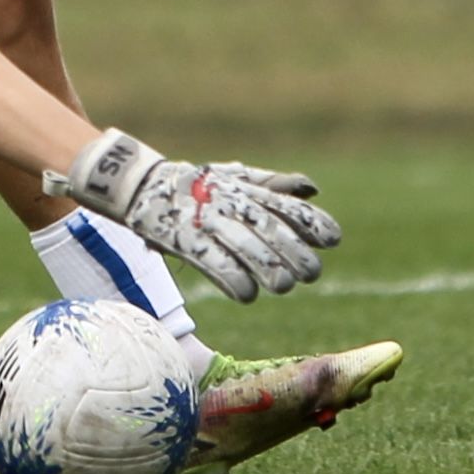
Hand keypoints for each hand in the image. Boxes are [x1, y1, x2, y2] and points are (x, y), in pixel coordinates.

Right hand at [48, 129, 341, 303]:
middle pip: (271, 229)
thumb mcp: (235, 178)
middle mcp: (230, 203)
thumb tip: (311, 189)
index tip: (333, 239)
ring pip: (246, 247)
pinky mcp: (184, 239)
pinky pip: (213, 263)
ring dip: (269, 270)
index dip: (311, 222)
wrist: (141, 187)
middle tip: (311, 273)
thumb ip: (273, 185)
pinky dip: (233, 280)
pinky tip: (247, 295)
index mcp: (245, 188)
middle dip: (295, 252)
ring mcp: (207, 221)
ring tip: (283, 287)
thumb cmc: (196, 186)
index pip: (285, 204)